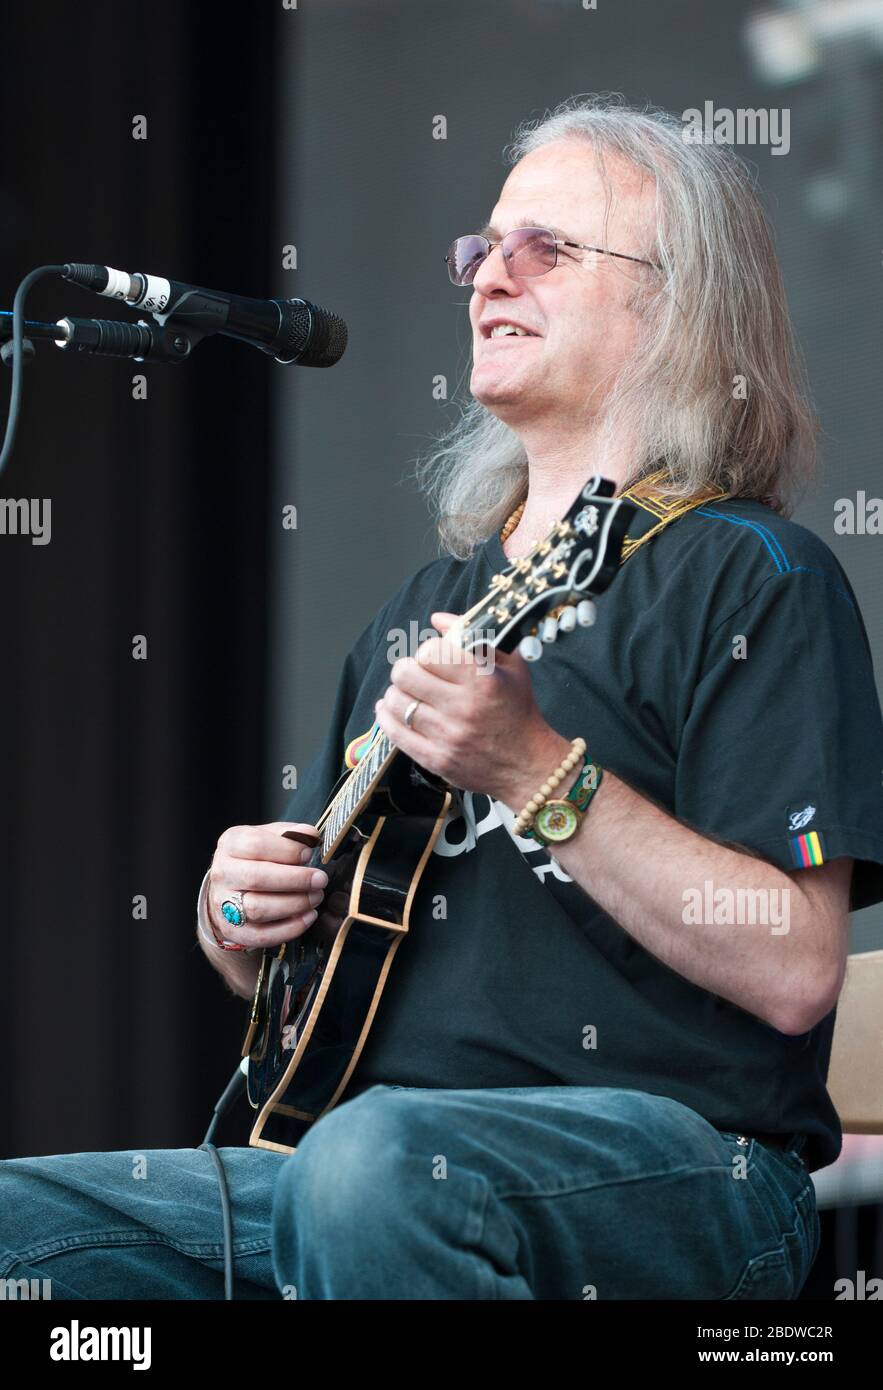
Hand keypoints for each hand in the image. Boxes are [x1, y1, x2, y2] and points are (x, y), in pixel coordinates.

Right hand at [207, 822, 329, 949]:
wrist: (230, 889)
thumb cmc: (256, 859)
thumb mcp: (269, 837)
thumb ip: (290, 834)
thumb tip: (310, 835)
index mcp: (231, 844)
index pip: (255, 845)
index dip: (286, 850)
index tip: (308, 854)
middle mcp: (222, 874)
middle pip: (257, 878)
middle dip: (295, 879)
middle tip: (320, 880)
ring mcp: (223, 904)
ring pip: (258, 908)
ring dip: (294, 904)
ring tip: (315, 897)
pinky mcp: (233, 930)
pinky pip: (262, 935)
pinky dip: (289, 928)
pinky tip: (308, 916)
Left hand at [373, 612, 571, 808]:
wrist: (529, 765)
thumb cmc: (519, 711)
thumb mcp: (511, 665)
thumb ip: (476, 636)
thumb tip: (437, 620)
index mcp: (482, 680)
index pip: (430, 652)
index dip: (428, 651)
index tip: (435, 658)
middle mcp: (463, 708)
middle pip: (404, 675)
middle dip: (406, 669)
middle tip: (416, 674)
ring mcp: (447, 736)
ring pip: (396, 703)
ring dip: (397, 693)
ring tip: (409, 693)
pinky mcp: (436, 760)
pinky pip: (395, 734)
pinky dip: (387, 717)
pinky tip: (392, 709)